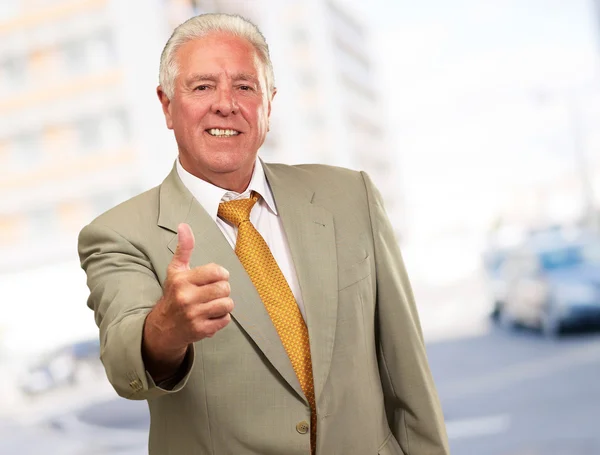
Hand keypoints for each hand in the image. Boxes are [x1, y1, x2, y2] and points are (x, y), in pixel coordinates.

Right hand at [143, 223, 232, 378]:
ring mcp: (194, 316)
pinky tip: (210, 315)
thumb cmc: (174, 294)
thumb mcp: (176, 270)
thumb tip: (184, 226)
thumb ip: (184, 248)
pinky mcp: (201, 331)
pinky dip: (221, 318)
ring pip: (228, 304)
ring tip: (212, 303)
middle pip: (225, 288)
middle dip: (223, 289)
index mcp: (182, 280)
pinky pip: (225, 320)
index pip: (216, 272)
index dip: (221, 274)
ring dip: (224, 304)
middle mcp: (187, 298)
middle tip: (214, 292)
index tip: (216, 277)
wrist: (163, 328)